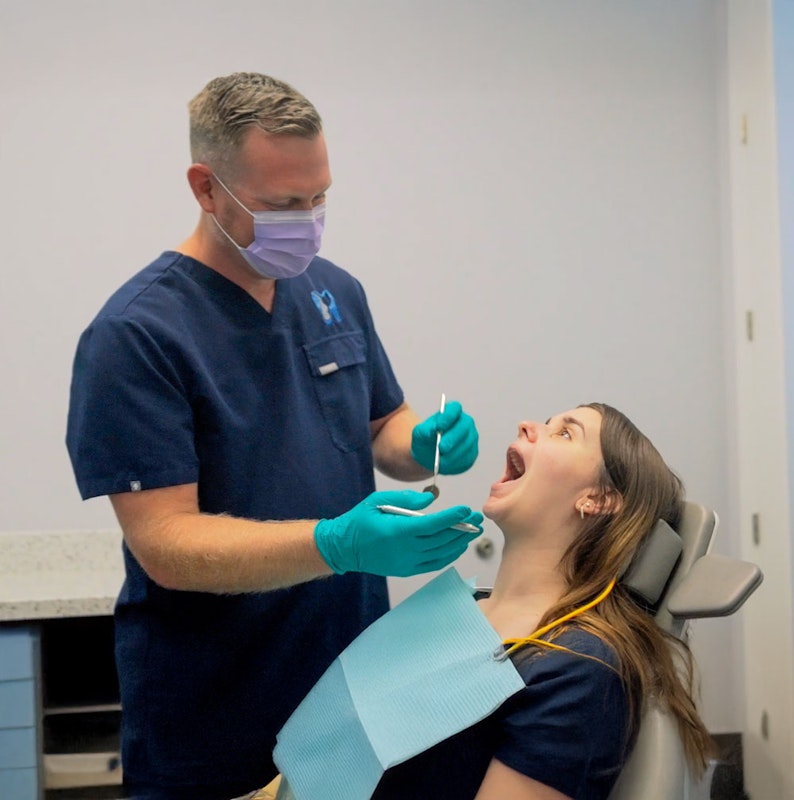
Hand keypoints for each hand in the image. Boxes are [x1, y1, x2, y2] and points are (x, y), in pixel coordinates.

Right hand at [314, 490, 482, 576]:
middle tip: (478, 518)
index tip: (467, 509)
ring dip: (459, 542)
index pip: (433, 524)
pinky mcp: (407, 570)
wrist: (345, 548)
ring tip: (472, 531)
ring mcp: (407, 563)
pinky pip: (434, 564)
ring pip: (441, 553)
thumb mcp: (378, 501)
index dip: (452, 517)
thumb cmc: (360, 521)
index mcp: (398, 531)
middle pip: (441, 539)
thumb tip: (430, 499)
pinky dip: (449, 556)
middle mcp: (405, 549)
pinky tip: (458, 546)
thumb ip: (405, 499)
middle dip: (462, 528)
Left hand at [411, 400, 478, 474]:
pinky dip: (456, 462)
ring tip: (440, 460)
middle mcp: (465, 422)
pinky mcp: (472, 453)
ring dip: (453, 453)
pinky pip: (468, 457)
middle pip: (464, 426)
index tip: (439, 426)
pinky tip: (446, 465)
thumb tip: (434, 430)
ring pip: (466, 444)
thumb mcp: (419, 434)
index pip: (455, 408)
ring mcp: (471, 437)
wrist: (428, 455)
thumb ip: (425, 430)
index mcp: (452, 412)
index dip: (449, 416)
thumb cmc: (424, 439)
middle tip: (441, 447)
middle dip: (453, 438)